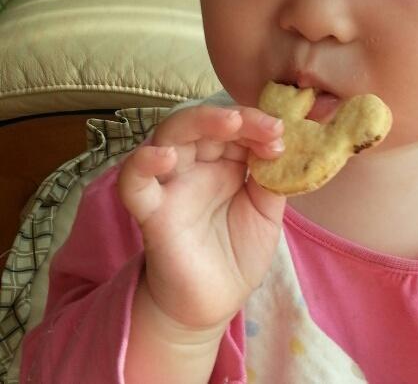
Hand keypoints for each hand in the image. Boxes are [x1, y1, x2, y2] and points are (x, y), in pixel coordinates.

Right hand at [118, 104, 285, 330]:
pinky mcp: (151, 211)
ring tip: (231, 122)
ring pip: (170, 136)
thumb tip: (281, 145)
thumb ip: (270, 179)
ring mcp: (171, 184)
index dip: (258, 125)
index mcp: (224, 161)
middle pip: (203, 123)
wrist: (215, 302)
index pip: (236, 128)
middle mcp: (196, 165)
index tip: (282, 135)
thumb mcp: (267, 211)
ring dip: (199, 122)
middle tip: (269, 126)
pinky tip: (164, 156)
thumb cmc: (239, 252)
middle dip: (236, 117)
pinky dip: (142, 163)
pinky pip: (133, 181)